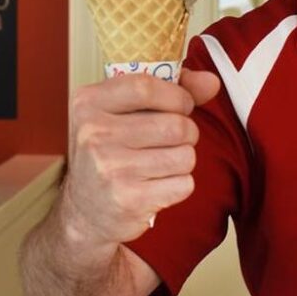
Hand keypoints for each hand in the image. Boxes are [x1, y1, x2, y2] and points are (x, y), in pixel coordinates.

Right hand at [60, 69, 220, 247]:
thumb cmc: (110, 153)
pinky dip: (179, 185)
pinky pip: (184, 184)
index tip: (183, 105)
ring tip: (162, 164)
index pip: (145, 86)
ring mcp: (110, 168)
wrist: (85, 214)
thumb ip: (168, 90)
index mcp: (88, 103)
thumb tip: (211, 81)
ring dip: (184, 160)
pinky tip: (157, 186)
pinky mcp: (128, 199)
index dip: (177, 95)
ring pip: (185, 155)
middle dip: (188, 132)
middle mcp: (94, 134)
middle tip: (173, 140)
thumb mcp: (123, 113)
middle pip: (175, 124)